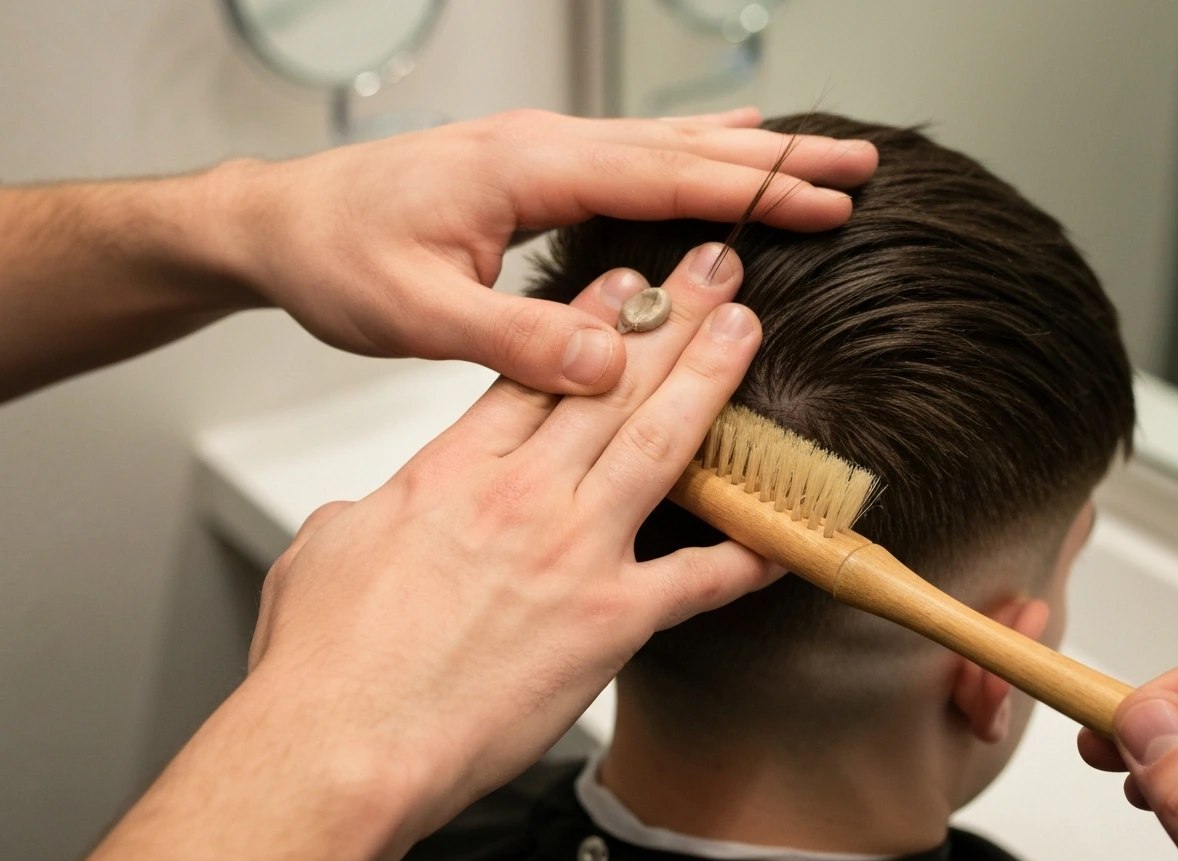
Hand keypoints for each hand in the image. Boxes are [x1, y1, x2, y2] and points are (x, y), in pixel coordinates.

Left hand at [215, 107, 876, 393]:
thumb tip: (610, 364)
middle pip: (682, 146)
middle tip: (859, 166)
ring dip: (746, 150)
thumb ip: (513, 337)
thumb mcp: (415, 313)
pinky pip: (630, 154)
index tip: (825, 206)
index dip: (751, 193)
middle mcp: (543, 145)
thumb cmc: (339, 258)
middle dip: (778, 159)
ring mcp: (539, 149)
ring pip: (663, 142)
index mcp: (525, 169)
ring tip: (818, 154)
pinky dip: (690, 151)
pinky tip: (717, 148)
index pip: (663, 175)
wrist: (282, 222)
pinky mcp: (531, 167)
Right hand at [250, 243, 781, 838]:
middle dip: (670, 318)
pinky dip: (745, 555)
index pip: (537, 370)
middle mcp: (524, 496)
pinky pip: (696, 580)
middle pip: (609, 384)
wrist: (340, 745)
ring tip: (744, 331)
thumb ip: (375, 510)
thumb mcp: (327, 547)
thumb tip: (383, 506)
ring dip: (709, 380)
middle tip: (714, 271)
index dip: (591, 319)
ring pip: (659, 444)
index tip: (628, 283)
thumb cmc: (323, 659)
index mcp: (454, 470)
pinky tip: (782, 531)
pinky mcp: (610, 623)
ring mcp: (574, 553)